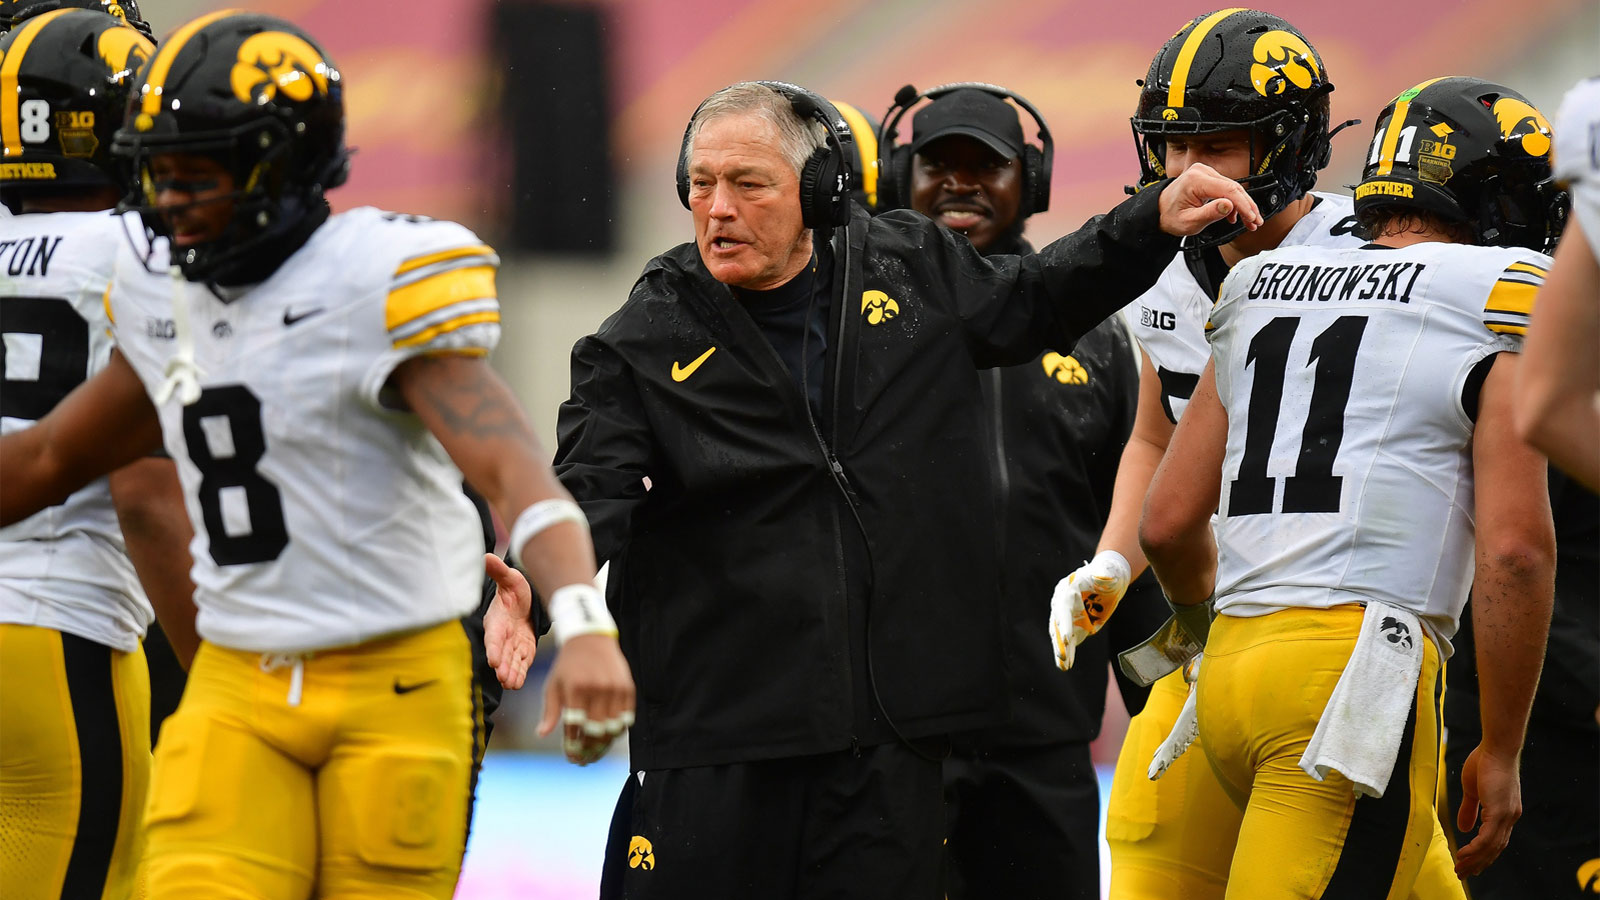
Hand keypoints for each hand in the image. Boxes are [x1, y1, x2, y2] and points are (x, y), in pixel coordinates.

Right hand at [483, 553, 537, 688]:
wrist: (527, 600)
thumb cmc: (516, 589)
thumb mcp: (510, 579)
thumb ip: (500, 572)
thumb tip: (487, 557)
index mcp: (496, 620)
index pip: (493, 636)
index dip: (493, 647)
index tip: (493, 659)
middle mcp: (502, 636)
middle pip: (501, 653)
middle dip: (502, 666)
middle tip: (503, 677)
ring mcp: (513, 645)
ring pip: (511, 661)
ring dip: (510, 673)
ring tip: (510, 683)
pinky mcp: (524, 650)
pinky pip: (521, 663)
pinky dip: (519, 672)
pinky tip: (517, 683)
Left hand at [539, 632, 635, 765]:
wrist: (591, 639)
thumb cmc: (568, 665)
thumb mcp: (554, 685)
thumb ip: (551, 710)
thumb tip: (542, 734)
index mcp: (576, 689)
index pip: (575, 727)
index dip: (573, 746)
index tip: (571, 758)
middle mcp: (597, 689)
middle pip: (596, 731)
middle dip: (589, 750)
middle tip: (584, 760)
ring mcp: (615, 688)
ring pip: (613, 728)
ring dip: (604, 745)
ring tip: (596, 753)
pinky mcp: (627, 688)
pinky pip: (626, 718)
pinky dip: (617, 731)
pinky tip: (608, 737)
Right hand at [1049, 550, 1131, 669]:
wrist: (1109, 579)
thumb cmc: (1107, 573)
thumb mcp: (1108, 573)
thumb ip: (1105, 575)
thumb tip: (1104, 576)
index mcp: (1066, 591)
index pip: (1063, 609)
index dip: (1065, 624)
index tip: (1067, 639)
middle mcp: (1062, 605)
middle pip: (1058, 625)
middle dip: (1060, 642)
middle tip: (1062, 657)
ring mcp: (1068, 616)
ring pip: (1061, 636)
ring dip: (1062, 651)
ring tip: (1063, 667)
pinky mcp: (1075, 625)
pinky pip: (1070, 641)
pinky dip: (1069, 652)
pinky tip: (1067, 666)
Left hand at [1157, 163, 1264, 236]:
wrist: (1159, 211)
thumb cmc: (1170, 217)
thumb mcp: (1189, 222)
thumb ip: (1210, 214)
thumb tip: (1229, 206)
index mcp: (1196, 180)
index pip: (1228, 190)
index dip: (1244, 205)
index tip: (1252, 218)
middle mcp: (1202, 172)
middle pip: (1233, 188)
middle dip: (1247, 206)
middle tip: (1256, 222)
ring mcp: (1205, 172)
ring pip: (1232, 188)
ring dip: (1243, 205)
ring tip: (1250, 222)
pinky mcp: (1208, 177)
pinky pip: (1226, 188)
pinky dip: (1233, 202)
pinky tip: (1235, 217)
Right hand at [1454, 744, 1522, 876]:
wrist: (1497, 748)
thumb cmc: (1485, 762)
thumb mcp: (1473, 790)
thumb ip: (1469, 809)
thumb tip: (1463, 828)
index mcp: (1506, 812)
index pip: (1496, 840)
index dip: (1484, 854)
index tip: (1471, 864)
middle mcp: (1510, 817)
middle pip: (1494, 848)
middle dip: (1478, 863)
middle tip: (1463, 873)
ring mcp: (1507, 815)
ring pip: (1490, 847)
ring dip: (1474, 859)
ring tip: (1460, 868)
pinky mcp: (1499, 811)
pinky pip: (1487, 837)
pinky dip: (1475, 848)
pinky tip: (1463, 854)